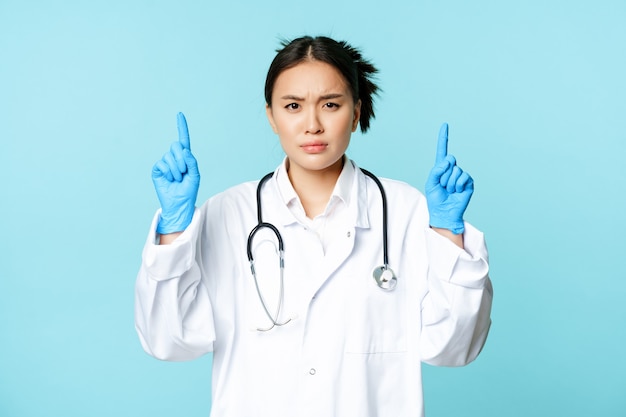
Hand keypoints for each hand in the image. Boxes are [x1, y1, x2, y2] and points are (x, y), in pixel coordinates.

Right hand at [151, 112, 199, 233]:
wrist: (179, 204)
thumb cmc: (189, 191)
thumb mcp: (195, 176)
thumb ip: (192, 162)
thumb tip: (184, 149)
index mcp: (185, 158)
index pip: (183, 140)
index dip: (181, 127)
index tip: (180, 114)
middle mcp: (174, 158)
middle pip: (175, 146)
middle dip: (181, 160)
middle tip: (183, 173)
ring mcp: (165, 164)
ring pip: (169, 156)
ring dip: (176, 170)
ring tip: (177, 179)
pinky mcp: (157, 170)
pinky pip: (162, 164)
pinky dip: (168, 172)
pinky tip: (170, 180)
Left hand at [425, 123, 473, 234]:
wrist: (444, 212)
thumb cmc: (436, 199)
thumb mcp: (431, 183)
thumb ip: (436, 170)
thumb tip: (449, 160)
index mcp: (441, 168)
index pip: (442, 150)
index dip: (443, 138)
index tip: (445, 125)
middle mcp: (452, 169)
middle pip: (450, 160)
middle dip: (444, 174)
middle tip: (444, 186)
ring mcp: (461, 175)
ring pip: (456, 170)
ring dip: (450, 182)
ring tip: (449, 190)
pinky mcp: (468, 182)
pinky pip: (464, 176)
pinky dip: (458, 185)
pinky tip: (457, 192)